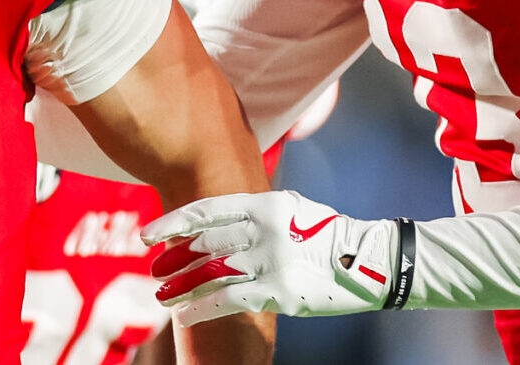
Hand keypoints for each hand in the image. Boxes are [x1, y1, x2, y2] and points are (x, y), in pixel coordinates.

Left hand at [142, 190, 403, 323]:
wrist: (371, 260)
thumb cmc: (324, 234)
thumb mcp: (289, 208)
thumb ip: (253, 212)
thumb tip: (212, 221)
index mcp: (263, 204)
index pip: (206, 211)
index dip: (172, 223)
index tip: (149, 234)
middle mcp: (263, 229)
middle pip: (205, 245)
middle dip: (174, 259)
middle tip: (154, 269)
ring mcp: (271, 260)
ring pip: (211, 274)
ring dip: (180, 286)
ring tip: (161, 294)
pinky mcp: (279, 291)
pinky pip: (228, 300)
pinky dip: (201, 309)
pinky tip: (183, 315)